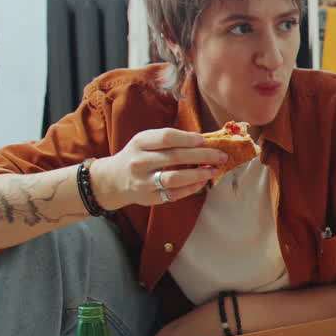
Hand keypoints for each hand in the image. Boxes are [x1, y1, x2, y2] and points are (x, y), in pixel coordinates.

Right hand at [89, 128, 226, 209]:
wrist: (114, 180)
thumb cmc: (139, 156)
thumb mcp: (146, 142)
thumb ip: (169, 140)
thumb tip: (204, 140)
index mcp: (140, 142)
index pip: (167, 137)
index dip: (189, 138)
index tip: (205, 140)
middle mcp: (139, 162)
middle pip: (175, 157)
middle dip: (203, 155)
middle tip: (222, 156)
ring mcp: (143, 181)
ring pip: (175, 178)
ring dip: (200, 174)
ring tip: (215, 170)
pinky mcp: (149, 198)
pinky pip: (175, 193)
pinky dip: (192, 187)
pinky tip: (203, 182)